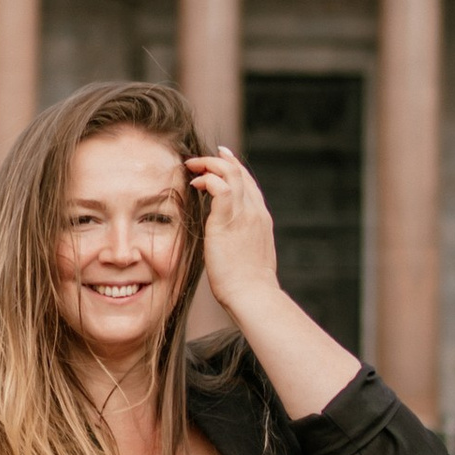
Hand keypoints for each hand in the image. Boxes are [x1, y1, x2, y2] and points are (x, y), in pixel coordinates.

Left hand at [187, 146, 282, 318]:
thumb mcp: (249, 256)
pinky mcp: (228, 220)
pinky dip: (207, 179)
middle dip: (219, 160)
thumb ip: (241, 241)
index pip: (249, 184)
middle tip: (200, 159)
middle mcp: (255, 211)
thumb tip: (228, 242)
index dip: (234, 169)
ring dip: (209, 164)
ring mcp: (244, 214)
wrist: (253, 294)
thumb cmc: (248, 284)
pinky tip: (195, 184)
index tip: (220, 161)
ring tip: (193, 166)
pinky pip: (220, 187)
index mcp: (261, 219)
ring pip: (230, 173)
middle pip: (240, 173)